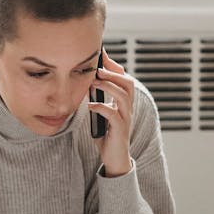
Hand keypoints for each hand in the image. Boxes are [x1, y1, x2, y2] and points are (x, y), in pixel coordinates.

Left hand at [88, 48, 133, 177]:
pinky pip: (113, 115)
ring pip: (123, 96)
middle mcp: (128, 108)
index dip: (113, 65)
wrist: (115, 158)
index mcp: (124, 102)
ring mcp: (126, 119)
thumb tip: (86, 83)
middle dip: (113, 73)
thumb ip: (98, 99)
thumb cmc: (107, 135)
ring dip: (108, 86)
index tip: (101, 55)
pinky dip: (101, 107)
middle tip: (98, 68)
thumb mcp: (102, 113)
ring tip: (94, 82)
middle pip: (127, 83)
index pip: (123, 78)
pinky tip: (90, 106)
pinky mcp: (120, 130)